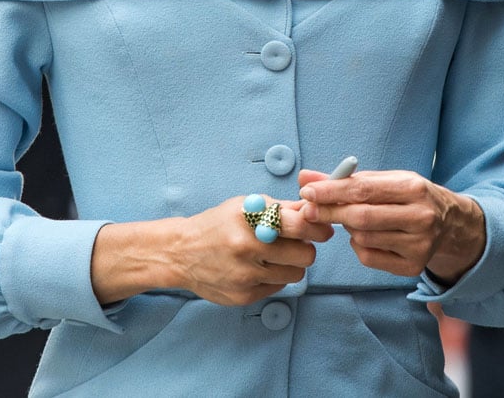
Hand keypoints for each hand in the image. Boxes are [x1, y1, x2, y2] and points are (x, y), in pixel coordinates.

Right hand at [91, 195, 333, 307]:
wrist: (181, 252)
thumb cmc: (217, 224)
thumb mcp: (244, 206)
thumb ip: (279, 208)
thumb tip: (312, 210)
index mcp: (250, 220)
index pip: (299, 225)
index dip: (317, 227)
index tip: (322, 227)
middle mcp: (248, 248)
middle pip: (305, 255)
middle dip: (306, 248)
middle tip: (297, 243)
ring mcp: (245, 276)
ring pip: (295, 274)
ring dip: (291, 264)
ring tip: (275, 256)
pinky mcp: (243, 297)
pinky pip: (278, 288)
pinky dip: (274, 277)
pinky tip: (258, 268)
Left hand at [298, 168, 485, 284]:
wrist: (449, 222)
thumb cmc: (409, 195)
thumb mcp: (386, 179)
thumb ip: (346, 179)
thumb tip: (305, 177)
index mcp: (413, 188)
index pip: (364, 189)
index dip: (331, 191)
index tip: (307, 191)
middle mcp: (420, 218)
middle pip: (362, 218)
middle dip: (330, 212)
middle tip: (308, 209)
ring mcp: (419, 245)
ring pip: (363, 238)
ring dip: (346, 228)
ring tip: (349, 218)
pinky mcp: (414, 267)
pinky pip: (370, 258)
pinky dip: (357, 246)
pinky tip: (363, 235)